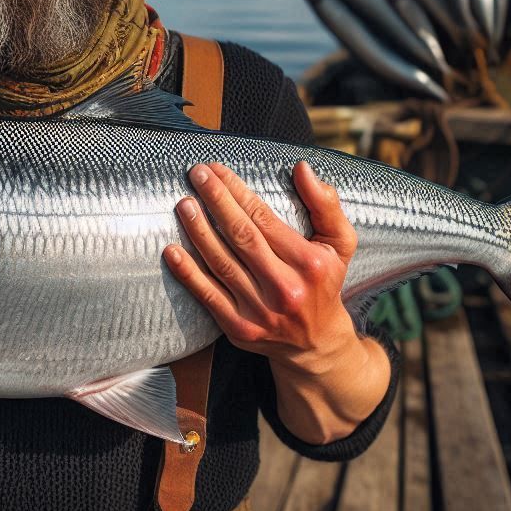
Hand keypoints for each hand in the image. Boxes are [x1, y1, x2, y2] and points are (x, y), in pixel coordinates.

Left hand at [163, 160, 357, 371]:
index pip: (264, 219)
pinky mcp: (239, 328)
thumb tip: (302, 168)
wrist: (316, 342)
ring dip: (198, 231)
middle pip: (241, 237)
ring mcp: (260, 311)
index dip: (236, 191)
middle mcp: (285, 288)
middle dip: (215, 201)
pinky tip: (171, 250)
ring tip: (184, 205)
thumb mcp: (339, 243)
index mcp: (309, 264)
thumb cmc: (324, 281)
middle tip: (196, 175)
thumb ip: (325, 204)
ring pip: (221, 263)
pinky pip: (208, 296)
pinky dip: (187, 273)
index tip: (216, 170)